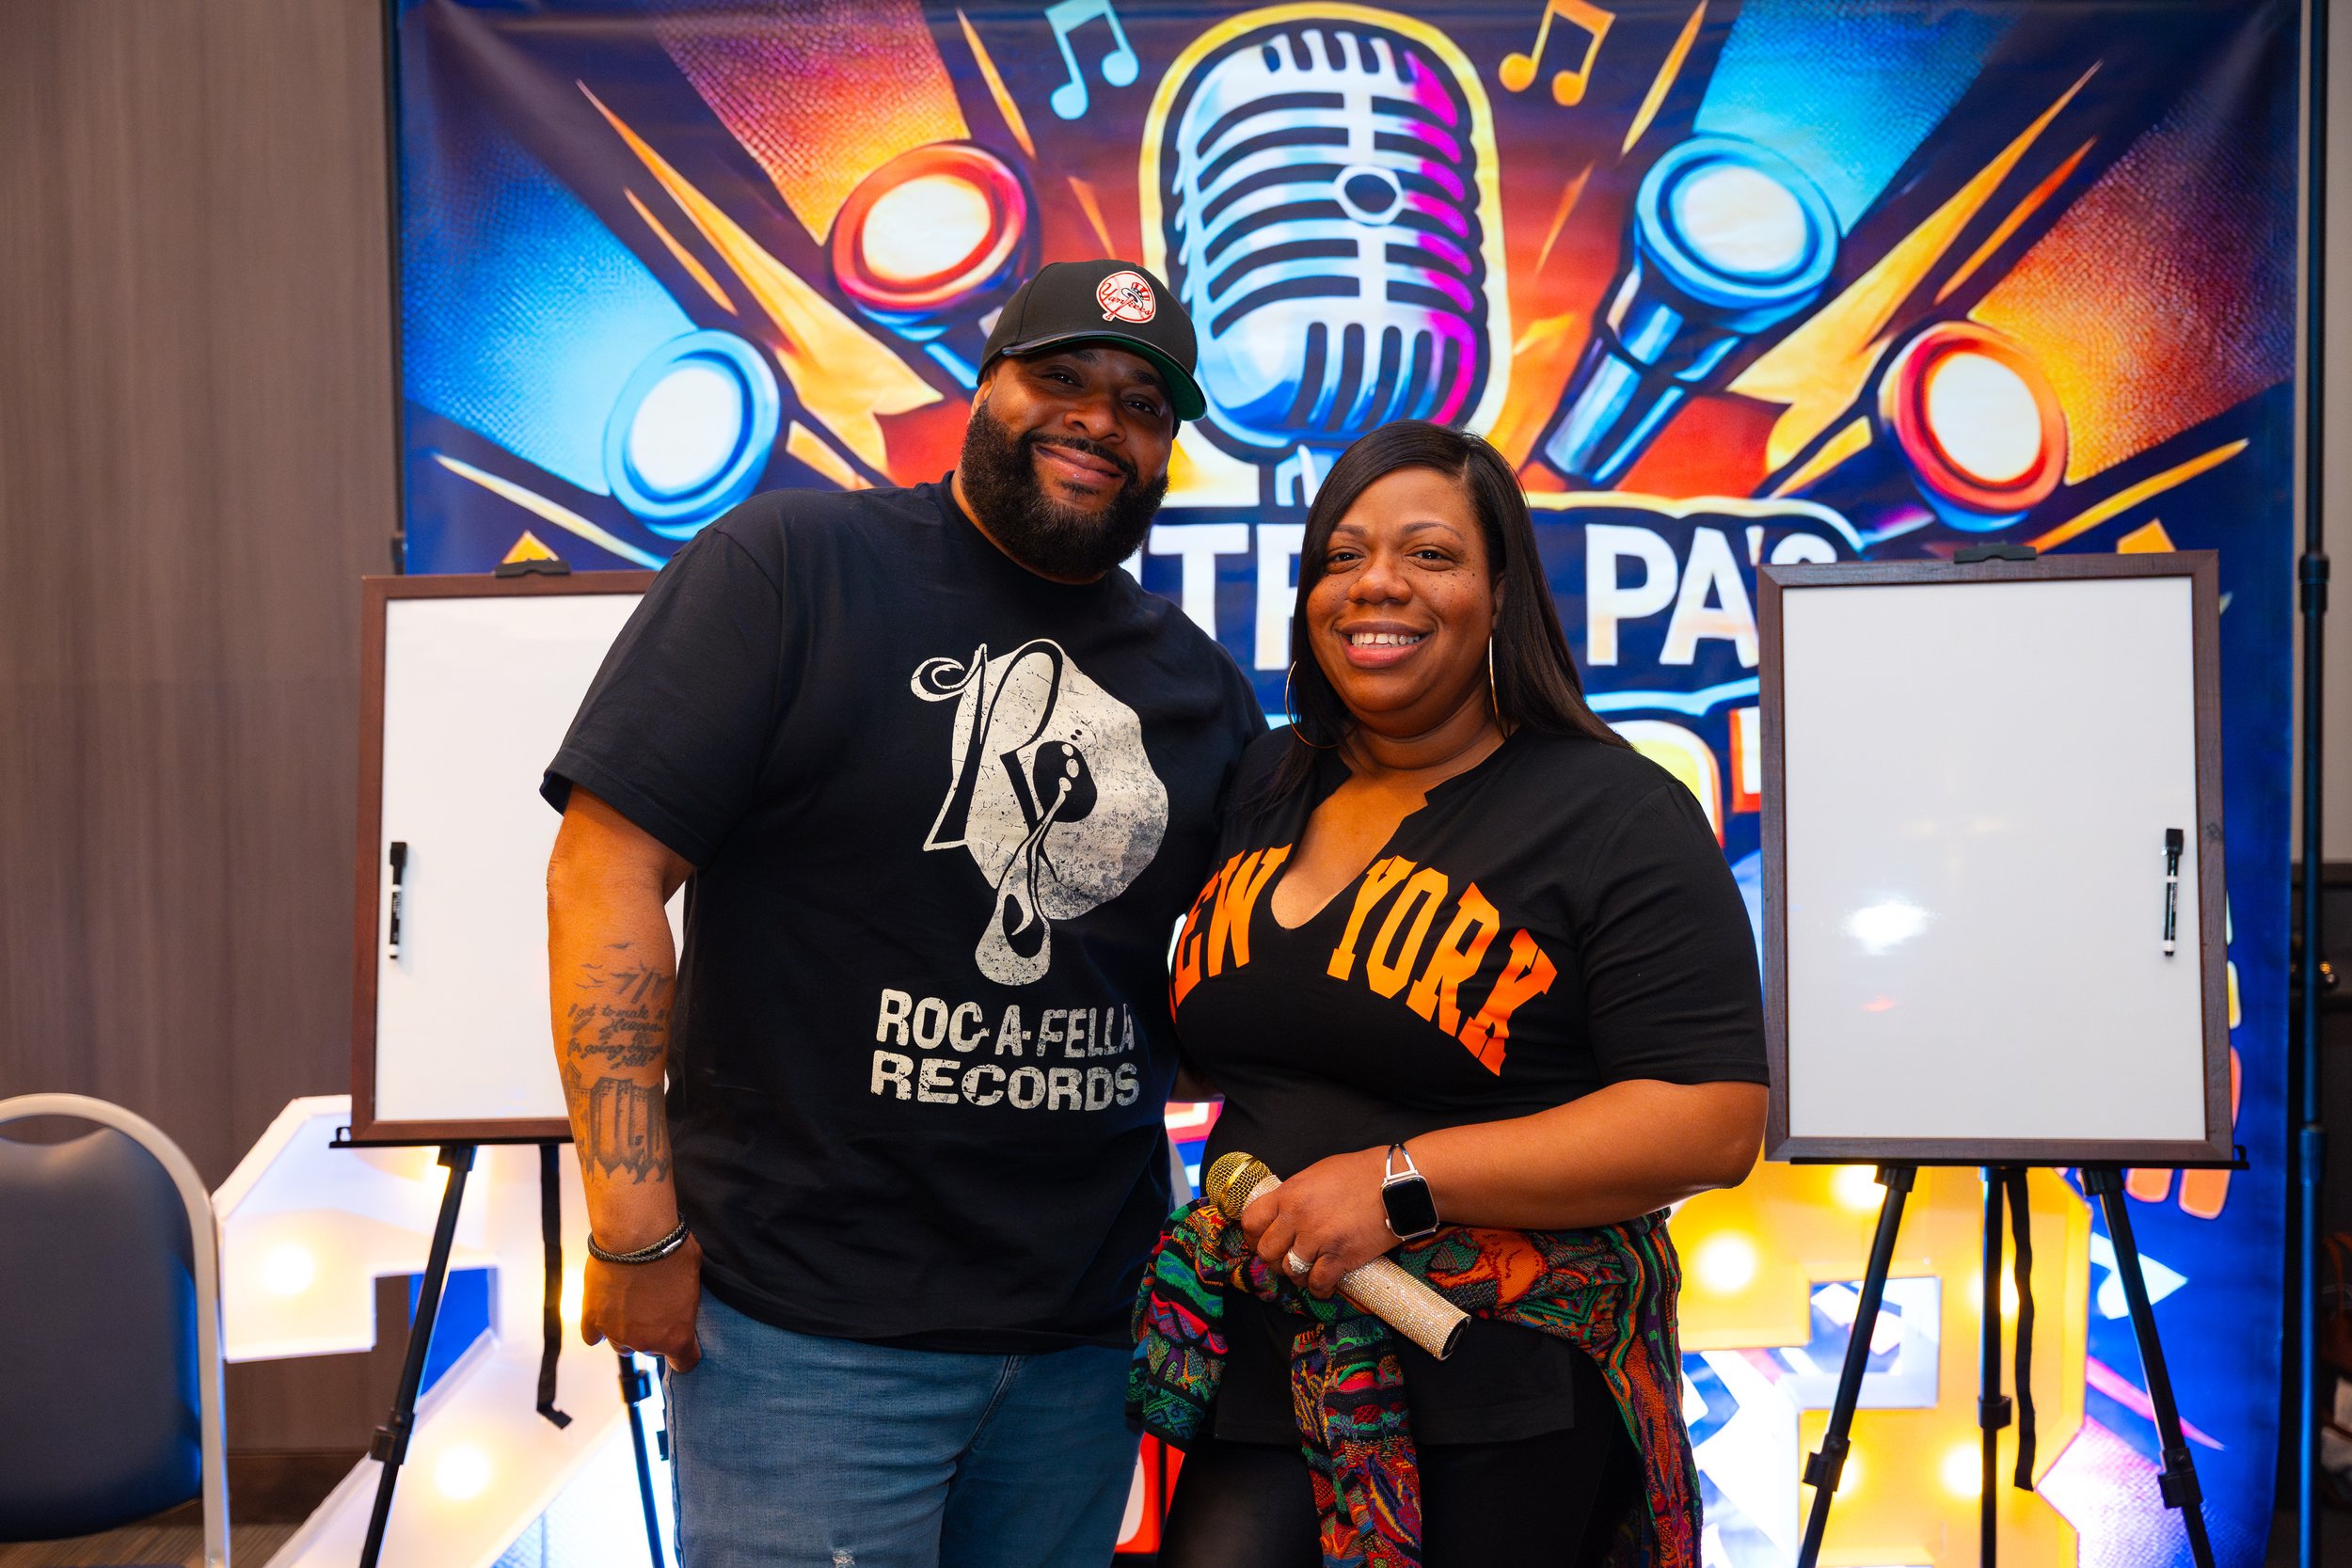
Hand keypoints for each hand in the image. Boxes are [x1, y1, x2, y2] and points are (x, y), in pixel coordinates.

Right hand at [581, 1235, 703, 1371]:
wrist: (636, 1237)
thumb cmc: (672, 1252)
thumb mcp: (694, 1276)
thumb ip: (686, 1299)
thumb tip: (681, 1297)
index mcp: (676, 1336)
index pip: (685, 1362)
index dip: (685, 1352)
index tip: (683, 1339)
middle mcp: (646, 1342)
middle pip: (651, 1351)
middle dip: (655, 1333)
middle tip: (655, 1307)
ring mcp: (617, 1333)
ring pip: (622, 1346)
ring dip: (627, 1332)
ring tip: (630, 1307)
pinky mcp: (593, 1320)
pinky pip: (593, 1336)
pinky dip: (598, 1328)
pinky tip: (605, 1314)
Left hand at [1240, 1146, 1394, 1298]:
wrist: (1398, 1184)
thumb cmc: (1361, 1173)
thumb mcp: (1318, 1173)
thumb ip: (1295, 1194)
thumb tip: (1282, 1212)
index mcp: (1290, 1193)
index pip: (1251, 1221)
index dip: (1252, 1235)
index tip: (1261, 1240)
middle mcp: (1298, 1217)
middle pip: (1266, 1251)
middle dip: (1274, 1258)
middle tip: (1287, 1257)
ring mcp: (1319, 1239)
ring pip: (1290, 1271)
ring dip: (1298, 1274)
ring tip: (1309, 1268)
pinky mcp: (1341, 1257)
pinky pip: (1318, 1284)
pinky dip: (1319, 1288)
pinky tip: (1326, 1284)